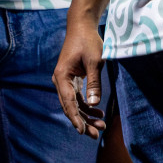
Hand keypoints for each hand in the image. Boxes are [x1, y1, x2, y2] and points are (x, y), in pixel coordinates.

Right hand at [53, 19, 105, 138]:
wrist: (81, 28)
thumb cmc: (88, 42)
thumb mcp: (95, 62)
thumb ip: (94, 83)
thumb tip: (94, 104)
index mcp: (62, 76)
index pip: (68, 102)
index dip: (75, 118)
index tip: (83, 131)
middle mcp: (60, 80)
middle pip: (69, 106)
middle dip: (82, 121)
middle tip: (97, 135)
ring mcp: (65, 81)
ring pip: (73, 104)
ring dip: (86, 116)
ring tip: (102, 126)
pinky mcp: (72, 80)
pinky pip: (77, 98)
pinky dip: (87, 106)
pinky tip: (99, 112)